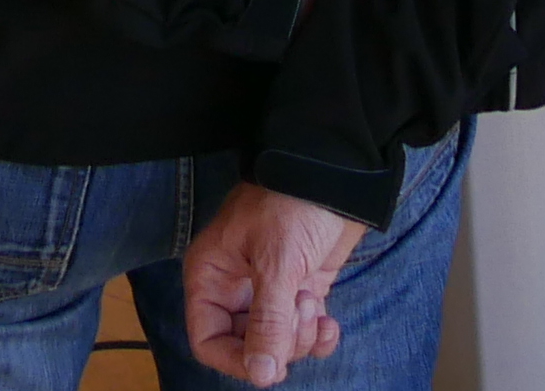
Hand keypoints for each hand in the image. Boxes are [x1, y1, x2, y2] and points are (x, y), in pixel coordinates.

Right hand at [178, 184, 362, 384]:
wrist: (336, 174)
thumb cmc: (292, 203)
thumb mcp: (276, 263)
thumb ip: (268, 322)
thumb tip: (262, 374)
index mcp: (212, 276)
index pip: (208, 339)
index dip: (235, 359)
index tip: (268, 362)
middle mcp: (235, 287)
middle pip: (246, 345)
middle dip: (277, 342)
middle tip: (299, 314)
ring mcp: (269, 290)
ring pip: (278, 342)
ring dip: (300, 336)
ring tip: (312, 301)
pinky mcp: (299, 290)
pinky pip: (302, 332)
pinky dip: (318, 336)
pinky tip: (329, 321)